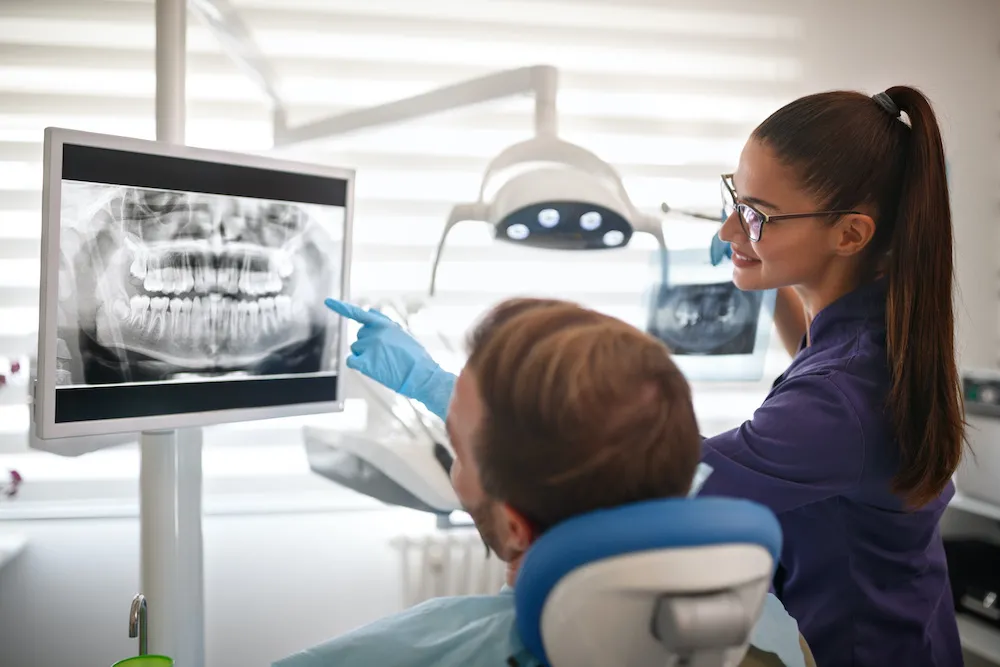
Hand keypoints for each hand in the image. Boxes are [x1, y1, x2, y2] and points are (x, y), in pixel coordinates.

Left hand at [325, 298, 439, 393]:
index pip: (359, 313)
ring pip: (355, 349)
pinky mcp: (365, 362)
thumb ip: (384, 321)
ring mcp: (369, 347)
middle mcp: (374, 333)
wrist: (421, 374)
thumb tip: (369, 310)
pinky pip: (351, 360)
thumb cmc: (414, 357)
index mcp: (384, 324)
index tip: (328, 301)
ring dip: (364, 355)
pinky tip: (372, 368)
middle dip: (367, 344)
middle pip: (359, 337)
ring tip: (383, 362)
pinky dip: (357, 364)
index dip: (341, 307)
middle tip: (384, 354)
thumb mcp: (402, 333)